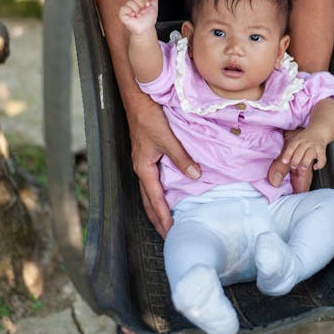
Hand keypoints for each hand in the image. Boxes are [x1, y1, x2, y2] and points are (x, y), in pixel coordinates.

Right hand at [119, 0, 157, 35]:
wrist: (146, 29)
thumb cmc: (148, 20)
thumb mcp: (154, 7)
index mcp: (138, 1)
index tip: (147, 6)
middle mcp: (132, 3)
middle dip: (142, 4)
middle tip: (142, 11)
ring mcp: (126, 8)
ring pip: (130, 2)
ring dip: (137, 9)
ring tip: (137, 15)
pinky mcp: (122, 13)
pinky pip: (124, 7)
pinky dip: (130, 12)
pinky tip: (133, 16)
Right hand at [127, 96, 200, 237]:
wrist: (138, 98)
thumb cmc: (148, 117)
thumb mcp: (167, 138)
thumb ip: (181, 158)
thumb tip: (195, 175)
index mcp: (144, 167)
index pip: (154, 199)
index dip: (162, 216)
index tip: (170, 232)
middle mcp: (141, 168)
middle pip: (148, 200)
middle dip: (157, 219)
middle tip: (167, 235)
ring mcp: (142, 162)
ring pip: (148, 192)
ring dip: (156, 208)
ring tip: (165, 222)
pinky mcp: (146, 155)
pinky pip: (151, 181)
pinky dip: (157, 194)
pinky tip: (165, 195)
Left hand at [281, 127, 327, 170]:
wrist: (319, 129)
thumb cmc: (306, 138)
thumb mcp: (296, 139)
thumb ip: (290, 148)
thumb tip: (281, 162)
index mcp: (298, 140)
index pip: (291, 147)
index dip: (287, 155)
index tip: (284, 162)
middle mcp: (306, 142)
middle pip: (299, 152)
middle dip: (295, 161)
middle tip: (293, 166)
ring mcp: (314, 146)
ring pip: (309, 156)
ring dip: (305, 163)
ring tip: (303, 167)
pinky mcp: (322, 150)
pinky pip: (322, 159)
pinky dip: (319, 165)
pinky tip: (315, 167)